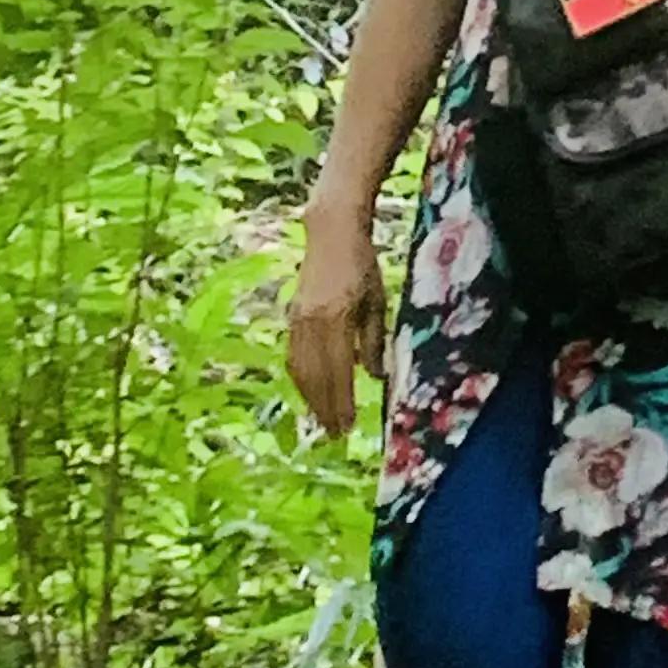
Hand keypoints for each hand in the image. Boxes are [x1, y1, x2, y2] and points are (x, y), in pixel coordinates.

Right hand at [288, 196, 387, 434]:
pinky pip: (293, 356)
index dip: (341, 402)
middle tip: (335, 434)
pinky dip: (301, 379)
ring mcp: (297, 320)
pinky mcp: (291, 317)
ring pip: (300, 370)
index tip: (348, 427)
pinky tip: (309, 392)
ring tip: (323, 420)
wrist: (331, 234)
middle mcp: (312, 323)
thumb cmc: (362, 266)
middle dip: (325, 408)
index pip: (339, 372)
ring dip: (311, 399)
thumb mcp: (377, 302)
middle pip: (316, 377)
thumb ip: (374, 341)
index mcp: (337, 319)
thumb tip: (375, 378)